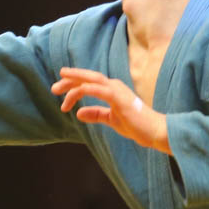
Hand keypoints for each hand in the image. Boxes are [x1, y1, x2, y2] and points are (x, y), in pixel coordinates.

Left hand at [50, 68, 170, 151]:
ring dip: (74, 83)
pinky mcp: (120, 98)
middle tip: (53, 88)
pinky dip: (86, 90)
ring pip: (92, 80)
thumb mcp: (111, 120)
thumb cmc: (136, 126)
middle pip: (88, 78)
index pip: (89, 83)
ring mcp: (117, 90)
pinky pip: (99, 90)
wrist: (154, 131)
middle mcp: (114, 86)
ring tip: (58, 89)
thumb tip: (79, 113)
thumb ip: (96, 114)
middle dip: (69, 80)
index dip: (73, 86)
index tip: (60, 96)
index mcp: (112, 90)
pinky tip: (75, 94)